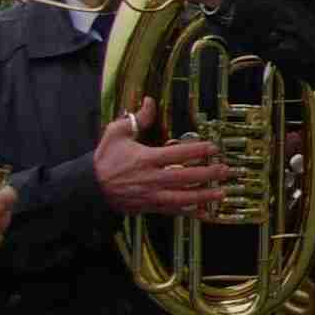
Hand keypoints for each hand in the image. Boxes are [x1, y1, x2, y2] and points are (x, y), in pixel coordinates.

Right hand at [93, 97, 229, 216]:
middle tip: (226, 170)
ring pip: (182, 197)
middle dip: (207, 174)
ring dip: (203, 196)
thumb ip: (137, 119)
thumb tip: (150, 102)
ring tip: (221, 193)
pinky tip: (205, 213)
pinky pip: (173, 211)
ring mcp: (151, 195)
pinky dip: (190, 213)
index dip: (198, 150)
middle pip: (185, 177)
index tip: (214, 147)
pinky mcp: (149, 207)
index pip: (177, 154)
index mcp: (145, 159)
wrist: (88, 187)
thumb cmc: (104, 159)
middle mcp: (151, 178)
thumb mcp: (117, 134)